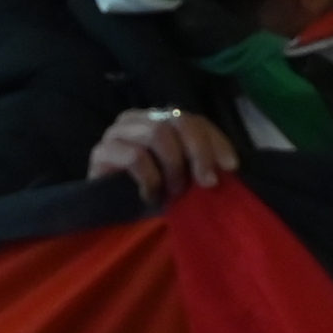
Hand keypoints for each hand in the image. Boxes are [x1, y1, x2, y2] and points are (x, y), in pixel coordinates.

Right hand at [88, 107, 240, 205]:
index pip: (193, 119)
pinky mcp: (101, 152)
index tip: (231, 167)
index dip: (215, 141)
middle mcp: (137, 118)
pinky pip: (136, 157)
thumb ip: (201, 163)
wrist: (110, 214)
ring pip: (158, 134)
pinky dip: (151, 179)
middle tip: (207, 183)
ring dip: (173, 167)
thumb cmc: (152, 193)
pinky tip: (150, 196)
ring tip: (174, 193)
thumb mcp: (183, 176)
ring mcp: (116, 132)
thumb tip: (230, 166)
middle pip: (177, 121)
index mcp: (158, 119)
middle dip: (198, 152)